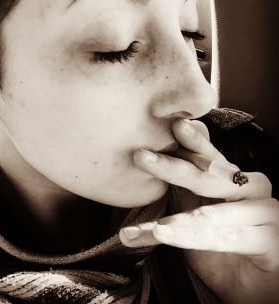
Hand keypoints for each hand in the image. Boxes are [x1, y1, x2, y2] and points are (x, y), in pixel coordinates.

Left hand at [120, 119, 278, 303]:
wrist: (251, 282)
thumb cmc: (221, 241)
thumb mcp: (197, 209)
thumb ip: (182, 186)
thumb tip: (148, 155)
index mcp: (230, 177)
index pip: (207, 154)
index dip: (190, 139)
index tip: (170, 124)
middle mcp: (250, 186)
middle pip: (207, 175)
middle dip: (171, 167)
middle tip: (140, 156)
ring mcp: (264, 210)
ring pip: (212, 213)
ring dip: (179, 219)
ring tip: (152, 222)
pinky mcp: (271, 238)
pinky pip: (227, 237)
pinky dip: (193, 239)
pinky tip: (167, 236)